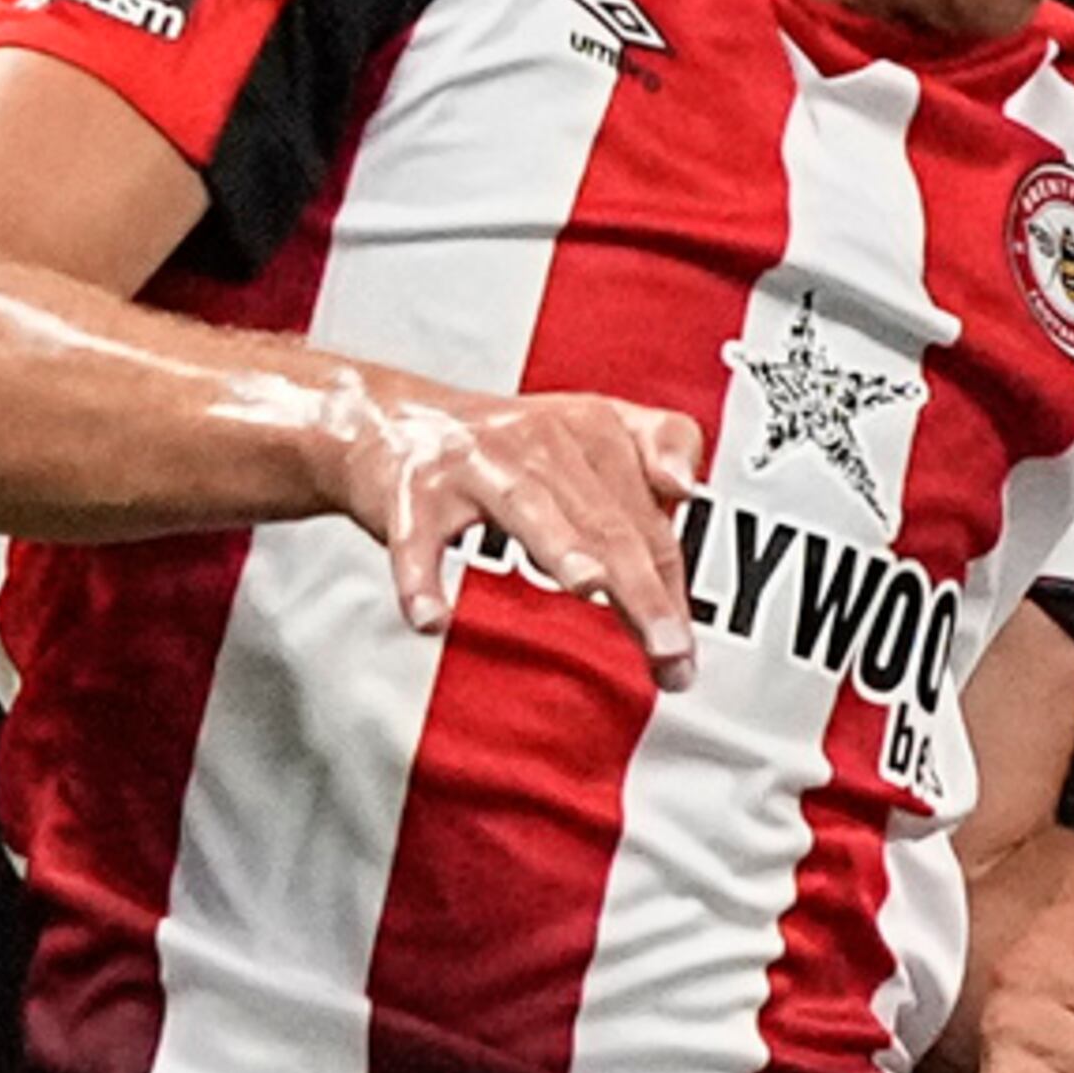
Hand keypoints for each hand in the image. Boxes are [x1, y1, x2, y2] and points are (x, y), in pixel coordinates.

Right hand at [328, 378, 706, 687]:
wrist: (386, 422)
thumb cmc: (502, 445)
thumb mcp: (589, 429)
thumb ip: (655, 445)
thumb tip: (687, 487)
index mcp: (590, 430)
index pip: (646, 518)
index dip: (672, 583)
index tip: (684, 650)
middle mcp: (537, 441)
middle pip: (603, 520)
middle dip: (640, 588)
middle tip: (667, 648)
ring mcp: (472, 465)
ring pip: (528, 508)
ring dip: (560, 545)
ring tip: (589, 585)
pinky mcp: (409, 492)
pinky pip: (416, 540)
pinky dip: (420, 577)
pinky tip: (432, 618)